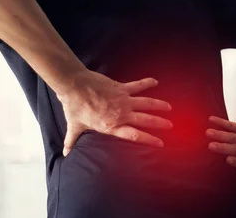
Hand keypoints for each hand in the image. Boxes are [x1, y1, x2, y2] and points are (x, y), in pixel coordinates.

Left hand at [57, 70, 172, 155]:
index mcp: (112, 126)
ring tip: (169, 108)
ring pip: (146, 103)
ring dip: (159, 105)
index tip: (161, 143)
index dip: (149, 139)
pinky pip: (137, 86)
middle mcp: (121, 114)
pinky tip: (155, 82)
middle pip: (145, 120)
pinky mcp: (121, 88)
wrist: (74, 85)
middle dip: (159, 124)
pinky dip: (147, 83)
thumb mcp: (74, 126)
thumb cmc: (75, 106)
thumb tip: (65, 153)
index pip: (135, 135)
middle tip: (170, 126)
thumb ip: (72, 140)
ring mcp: (123, 100)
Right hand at [205, 113, 235, 167]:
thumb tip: (204, 153)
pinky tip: (211, 119)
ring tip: (208, 132)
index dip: (235, 162)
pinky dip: (220, 122)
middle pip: (234, 148)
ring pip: (232, 136)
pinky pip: (230, 125)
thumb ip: (225, 151)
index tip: (227, 160)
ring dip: (219, 134)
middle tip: (210, 146)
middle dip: (222, 148)